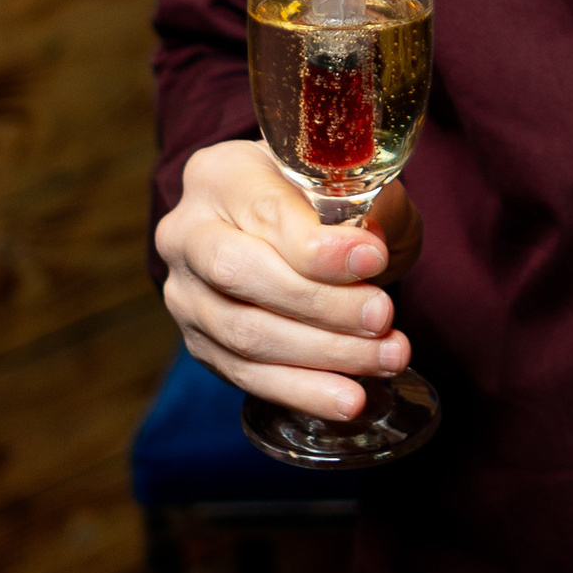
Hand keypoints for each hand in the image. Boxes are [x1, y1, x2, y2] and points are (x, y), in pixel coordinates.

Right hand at [156, 135, 421, 423]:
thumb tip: (373, 243)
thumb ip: (371, 204)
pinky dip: (303, 391)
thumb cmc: (324, 202)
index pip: (264, 211)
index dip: (319, 244)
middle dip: (319, 303)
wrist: (289, 234)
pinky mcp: (200, 344)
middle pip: (239, 274)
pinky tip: (348, 398)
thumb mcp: (355, 184)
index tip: (375, 259)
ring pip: (245, 333)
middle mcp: (187, 233)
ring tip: (387, 358)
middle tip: (381, 316)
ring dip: (323, 354)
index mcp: (220, 175)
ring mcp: (186, 294)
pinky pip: (247, 377)